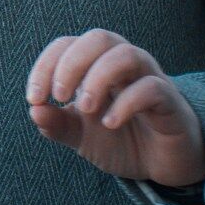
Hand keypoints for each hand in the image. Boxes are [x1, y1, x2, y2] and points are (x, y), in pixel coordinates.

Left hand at [25, 27, 204, 187]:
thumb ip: (58, 124)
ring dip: (98, 77)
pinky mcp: (170, 101)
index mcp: (97, 66)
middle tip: (59, 97)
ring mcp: (149, 79)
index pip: (67, 45)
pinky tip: (109, 123)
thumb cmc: (121, 141)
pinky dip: (126, 103)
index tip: (34, 99)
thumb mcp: (82, 137)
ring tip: (85, 108)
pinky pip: (151, 88)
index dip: (45, 66)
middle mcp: (124, 65)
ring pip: (126, 54)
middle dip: (71, 63)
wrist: (162, 167)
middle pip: (99, 38)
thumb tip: (34, 112)